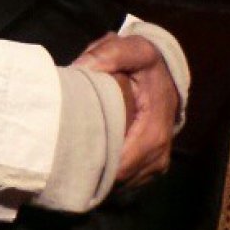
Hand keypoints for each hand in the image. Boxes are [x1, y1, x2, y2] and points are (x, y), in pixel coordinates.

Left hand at [74, 32, 177, 186]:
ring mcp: (156, 163)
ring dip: (99, 171)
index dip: (94, 163)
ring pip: (122, 182)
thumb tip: (79, 68)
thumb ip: (107, 54)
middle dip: (92, 168)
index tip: (67, 153)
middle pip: (119, 177)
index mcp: (153, 131)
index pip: (121, 164)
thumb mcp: (132, 48)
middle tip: (63, 153)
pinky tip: (89, 154)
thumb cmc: (146, 62)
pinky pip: (127, 177)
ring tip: (72, 153)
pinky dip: (108, 169)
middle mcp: (158, 154)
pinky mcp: (150, 164)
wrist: (166, 72)